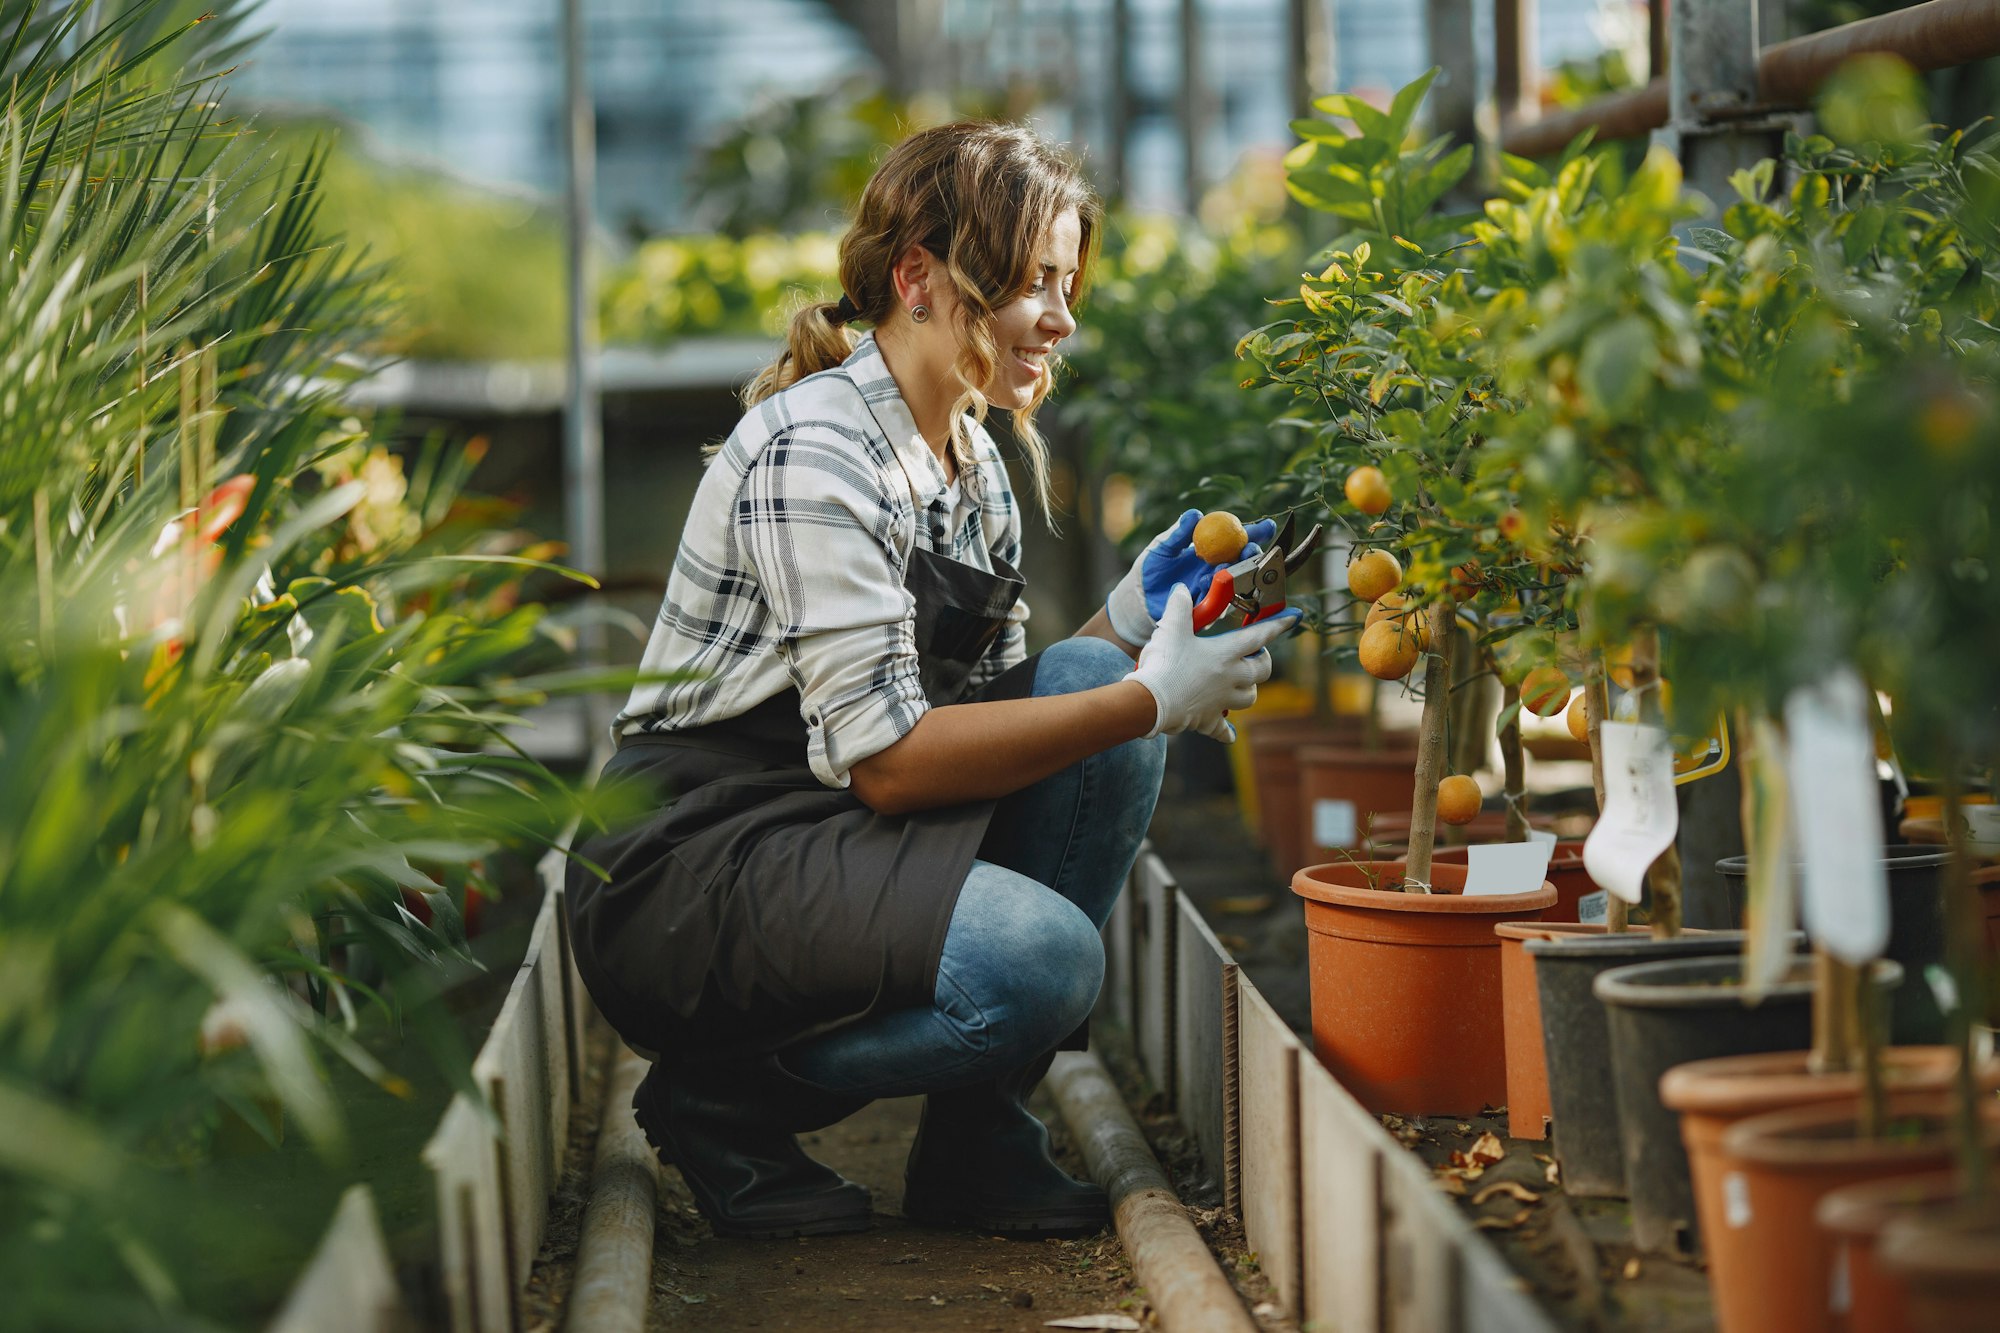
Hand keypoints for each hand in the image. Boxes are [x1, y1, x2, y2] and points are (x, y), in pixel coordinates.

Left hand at [1104, 509, 1277, 646]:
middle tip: (1250, 548)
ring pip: (1234, 580)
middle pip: (1243, 560)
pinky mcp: (1207, 607)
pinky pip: (1218, 598)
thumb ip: (1179, 532)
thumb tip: (1195, 514)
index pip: (1236, 538)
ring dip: (1235, 571)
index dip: (1253, 532)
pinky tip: (1206, 579)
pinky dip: (1215, 588)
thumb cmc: (1150, 569)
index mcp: (1209, 549)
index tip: (1266, 526)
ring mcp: (1213, 588)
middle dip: (1252, 553)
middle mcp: (1216, 568)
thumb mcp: (1163, 547)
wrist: (1137, 598)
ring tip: (1226, 564)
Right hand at [1125, 584, 1300, 742]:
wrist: (1151, 701)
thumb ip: (1179, 607)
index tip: (1293, 618)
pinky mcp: (1209, 720)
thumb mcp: (1171, 628)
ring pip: (1250, 697)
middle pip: (1263, 670)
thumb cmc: (1164, 663)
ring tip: (1240, 683)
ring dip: (1249, 689)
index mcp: (1226, 653)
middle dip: (1264, 661)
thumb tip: (1181, 589)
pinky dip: (1227, 730)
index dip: (1278, 625)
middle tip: (1256, 654)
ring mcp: (1222, 700)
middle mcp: (1230, 677)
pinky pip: (1224, 729)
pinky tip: (1228, 731)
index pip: (1259, 635)